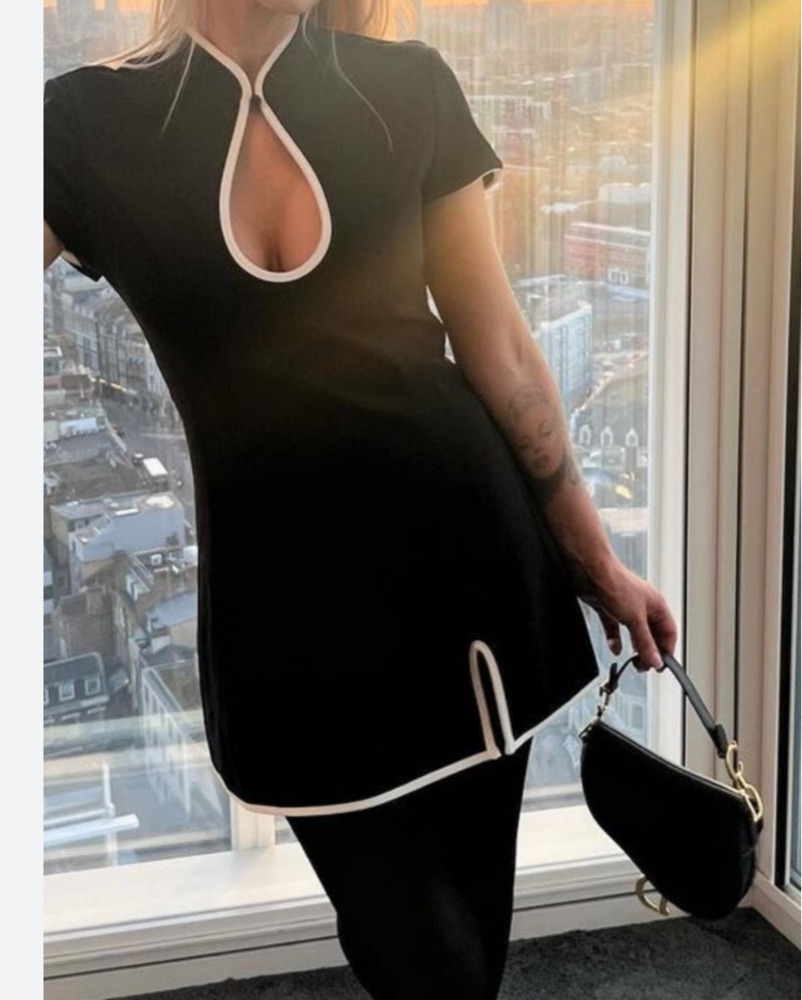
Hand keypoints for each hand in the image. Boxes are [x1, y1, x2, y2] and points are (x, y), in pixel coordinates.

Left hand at [567, 556, 677, 671]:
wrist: (590, 570)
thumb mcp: (634, 619)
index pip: (669, 631)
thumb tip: (656, 660)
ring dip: (635, 647)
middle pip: (652, 633)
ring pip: (634, 631)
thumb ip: (645, 642)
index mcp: (656, 604)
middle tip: (645, 666)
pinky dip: (616, 639)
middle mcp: (643, 605)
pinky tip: (615, 648)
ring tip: (634, 662)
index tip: (661, 666)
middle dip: (650, 650)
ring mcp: (625, 606)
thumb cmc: (616, 583)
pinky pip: (615, 627)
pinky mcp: (609, 607)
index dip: (667, 649)